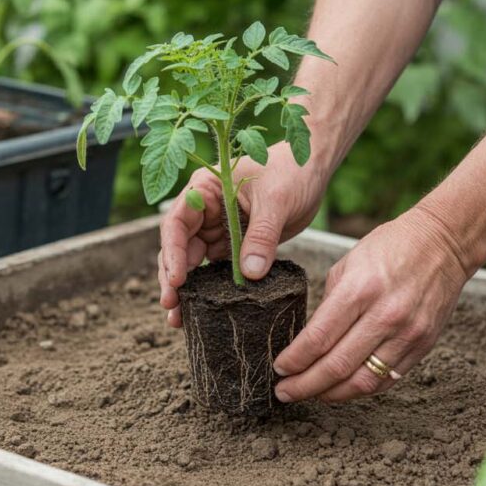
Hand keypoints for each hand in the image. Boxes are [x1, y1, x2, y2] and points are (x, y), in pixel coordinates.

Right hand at [158, 142, 329, 326]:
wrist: (314, 167)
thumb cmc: (292, 170)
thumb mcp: (276, 201)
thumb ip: (262, 236)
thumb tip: (250, 274)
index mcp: (205, 190)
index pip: (177, 223)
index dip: (173, 252)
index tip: (178, 280)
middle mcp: (205, 210)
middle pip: (179, 247)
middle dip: (173, 278)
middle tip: (172, 307)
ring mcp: (219, 228)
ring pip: (194, 262)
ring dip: (187, 289)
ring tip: (179, 319)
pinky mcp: (235, 244)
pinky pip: (218, 269)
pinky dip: (211, 289)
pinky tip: (205, 311)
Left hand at [272, 206, 471, 401]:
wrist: (444, 242)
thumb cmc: (390, 247)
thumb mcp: (348, 264)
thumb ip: (329, 304)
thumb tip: (309, 339)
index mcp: (360, 290)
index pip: (318, 338)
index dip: (294, 360)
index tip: (279, 368)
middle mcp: (385, 316)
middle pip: (337, 367)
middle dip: (304, 385)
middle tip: (284, 392)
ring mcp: (407, 334)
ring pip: (363, 382)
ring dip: (331, 394)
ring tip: (311, 395)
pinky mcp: (423, 345)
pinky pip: (388, 380)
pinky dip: (361, 389)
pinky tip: (342, 388)